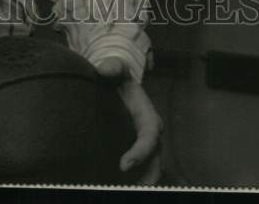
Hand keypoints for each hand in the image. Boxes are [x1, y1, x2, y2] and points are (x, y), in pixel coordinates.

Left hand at [95, 56, 162, 183]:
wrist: (116, 83)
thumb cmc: (117, 76)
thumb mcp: (115, 68)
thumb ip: (112, 66)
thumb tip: (104, 69)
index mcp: (148, 116)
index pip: (149, 138)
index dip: (139, 152)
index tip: (123, 164)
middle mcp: (151, 134)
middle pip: (155, 161)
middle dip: (145, 177)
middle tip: (127, 189)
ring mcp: (145, 145)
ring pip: (150, 170)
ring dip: (141, 182)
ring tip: (121, 192)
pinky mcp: (137, 151)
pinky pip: (140, 171)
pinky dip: (134, 181)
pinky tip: (116, 187)